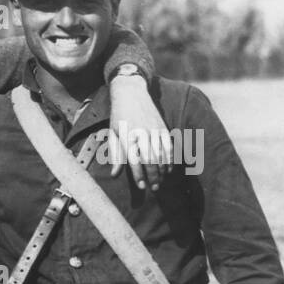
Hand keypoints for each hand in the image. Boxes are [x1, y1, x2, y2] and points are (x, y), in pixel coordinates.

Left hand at [108, 74, 172, 190]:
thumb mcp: (112, 134)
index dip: (139, 175)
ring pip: (162, 154)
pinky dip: (170, 159)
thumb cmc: (118, 117)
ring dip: (162, 170)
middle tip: (153, 189)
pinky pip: (169, 146)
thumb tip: (114, 175)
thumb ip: (115, 155)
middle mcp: (142, 133)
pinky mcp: (163, 127)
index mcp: (127, 136)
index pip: (135, 160)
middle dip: (153, 176)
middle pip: (150, 160)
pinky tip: (168, 169)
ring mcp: (155, 130)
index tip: (142, 186)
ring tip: (160, 182)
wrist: (131, 94)